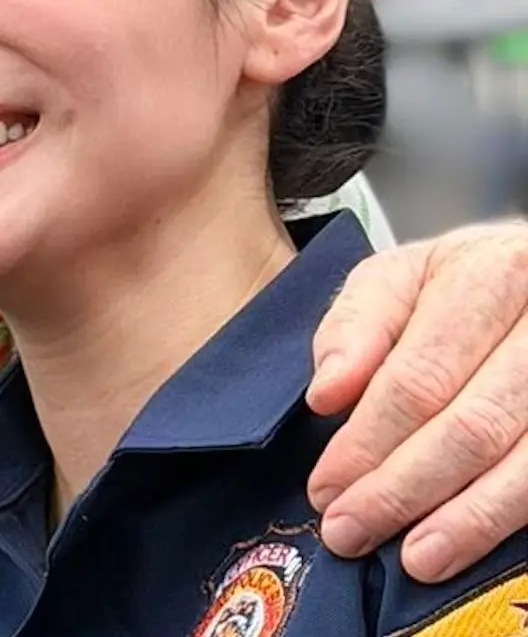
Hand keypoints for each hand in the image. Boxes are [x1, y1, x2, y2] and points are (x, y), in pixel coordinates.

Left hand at [307, 220, 527, 580]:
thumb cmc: (468, 285)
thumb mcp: (402, 278)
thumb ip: (356, 327)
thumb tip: (327, 394)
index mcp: (490, 275)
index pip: (419, 376)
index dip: (368, 441)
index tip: (326, 488)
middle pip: (472, 426)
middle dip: (403, 488)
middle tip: (351, 529)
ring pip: (526, 463)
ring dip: (467, 519)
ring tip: (415, 557)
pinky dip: (510, 517)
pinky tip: (474, 541)